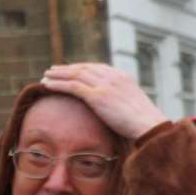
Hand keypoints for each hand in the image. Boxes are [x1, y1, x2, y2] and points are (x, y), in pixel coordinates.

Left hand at [40, 63, 169, 140]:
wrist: (150, 127)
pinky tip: (46, 85)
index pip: (98, 68)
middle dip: (67, 69)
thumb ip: (124, 101)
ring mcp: (105, 85)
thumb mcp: (136, 106)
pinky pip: (72, 86)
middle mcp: (114, 77)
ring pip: (75, 75)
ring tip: (45, 76)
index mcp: (124, 77)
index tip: (71, 70)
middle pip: (84, 68)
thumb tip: (118, 108)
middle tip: (53, 70)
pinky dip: (57, 84)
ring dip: (58, 74)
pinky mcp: (97, 96)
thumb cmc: (146, 123)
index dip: (81, 68)